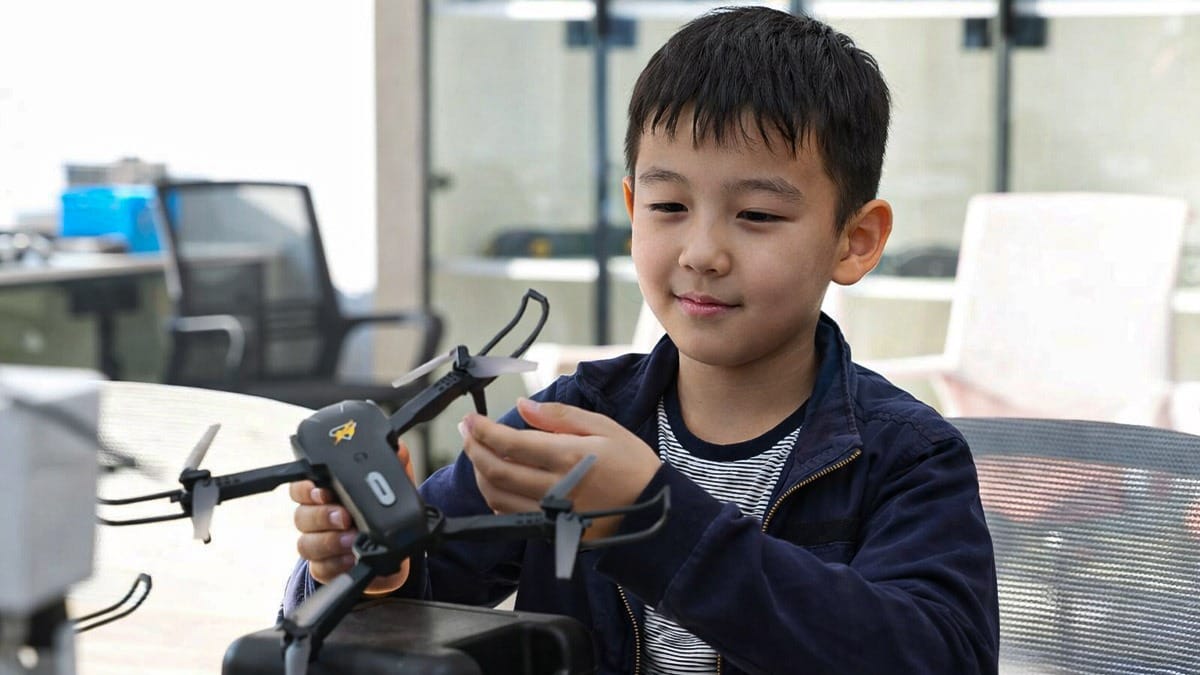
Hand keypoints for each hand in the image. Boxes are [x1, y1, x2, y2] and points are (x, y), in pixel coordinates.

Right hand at [290, 440, 414, 592]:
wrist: (392, 547)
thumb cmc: (383, 509)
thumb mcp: (394, 482)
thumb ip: (394, 463)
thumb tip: (399, 449)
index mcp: (324, 492)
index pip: (300, 487)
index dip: (306, 489)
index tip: (323, 491)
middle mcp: (315, 518)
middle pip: (301, 515)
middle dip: (322, 516)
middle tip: (345, 516)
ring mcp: (318, 543)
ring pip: (306, 543)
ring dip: (330, 541)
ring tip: (352, 539)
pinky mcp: (324, 567)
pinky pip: (320, 568)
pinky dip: (336, 564)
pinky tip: (351, 558)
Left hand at [460, 398, 660, 539]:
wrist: (655, 509)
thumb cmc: (633, 464)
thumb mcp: (604, 427)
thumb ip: (559, 416)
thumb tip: (522, 406)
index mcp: (568, 457)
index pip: (510, 444)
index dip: (483, 430)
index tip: (471, 419)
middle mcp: (555, 488)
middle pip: (495, 471)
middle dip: (473, 448)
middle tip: (466, 431)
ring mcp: (551, 513)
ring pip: (497, 497)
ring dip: (479, 473)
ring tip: (477, 453)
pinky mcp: (551, 530)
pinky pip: (511, 515)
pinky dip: (496, 497)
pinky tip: (498, 480)